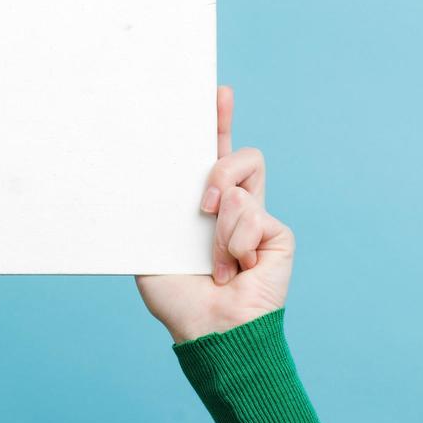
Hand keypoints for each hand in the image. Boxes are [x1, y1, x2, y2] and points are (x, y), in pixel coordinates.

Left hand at [135, 86, 293, 342]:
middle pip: (241, 156)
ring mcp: (259, 220)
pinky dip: (235, 241)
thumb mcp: (152, 243)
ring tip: (215, 260)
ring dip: (221, 223)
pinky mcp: (278, 235)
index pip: (214, 156)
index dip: (218, 123)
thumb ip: (157, 209)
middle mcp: (236, 209)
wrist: (209, 329)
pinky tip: (235, 269)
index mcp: (205, 208)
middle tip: (205, 201)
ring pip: (244, 182)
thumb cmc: (177, 296)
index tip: (216, 93)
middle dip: (223, 163)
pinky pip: (254, 212)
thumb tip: (144, 172)